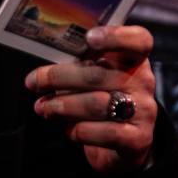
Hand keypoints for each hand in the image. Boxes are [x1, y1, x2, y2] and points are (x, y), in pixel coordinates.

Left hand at [23, 25, 156, 173]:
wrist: (125, 140)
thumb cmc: (101, 98)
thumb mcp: (92, 76)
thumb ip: (76, 66)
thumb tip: (40, 74)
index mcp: (134, 59)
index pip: (138, 40)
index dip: (115, 36)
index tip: (89, 38)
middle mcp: (143, 82)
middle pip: (99, 74)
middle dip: (60, 78)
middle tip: (34, 82)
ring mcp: (143, 111)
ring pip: (97, 104)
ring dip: (63, 106)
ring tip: (43, 107)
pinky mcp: (137, 138)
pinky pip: (103, 133)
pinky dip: (79, 131)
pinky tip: (69, 129)